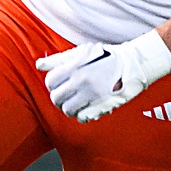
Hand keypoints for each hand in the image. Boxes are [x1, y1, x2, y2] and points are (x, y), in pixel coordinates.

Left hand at [37, 30, 170, 122]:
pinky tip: (88, 107)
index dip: (53, 84)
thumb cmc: (104, 57)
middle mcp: (81, 81)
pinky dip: (82, 115)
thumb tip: (38, 65)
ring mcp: (91, 95)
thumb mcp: (81, 52)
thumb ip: (59, 60)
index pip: (50, 82)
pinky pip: (82, 118)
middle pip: (56, 98)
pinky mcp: (101, 105)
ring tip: (77, 101)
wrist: (132, 64)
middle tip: (67, 95)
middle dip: (59, 98)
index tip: (60, 84)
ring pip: (67, 110)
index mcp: (74, 67)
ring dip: (70, 107)